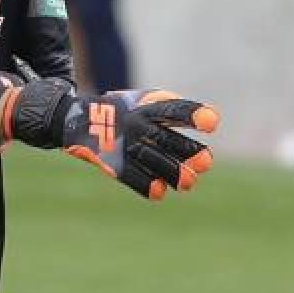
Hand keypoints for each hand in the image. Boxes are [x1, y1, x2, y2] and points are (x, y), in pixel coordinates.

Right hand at [61, 89, 218, 199]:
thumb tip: (213, 119)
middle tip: (206, 161)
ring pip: (152, 160)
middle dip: (187, 150)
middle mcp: (137, 124)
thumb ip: (175, 109)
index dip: (193, 115)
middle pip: (165, 138)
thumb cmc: (128, 111)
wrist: (80, 120)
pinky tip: (160, 191)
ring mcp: (124, 144)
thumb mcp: (147, 101)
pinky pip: (131, 177)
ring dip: (173, 173)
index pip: (174, 110)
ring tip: (188, 182)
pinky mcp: (114, 163)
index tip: (212, 122)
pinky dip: (146, 185)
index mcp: (148, 107)